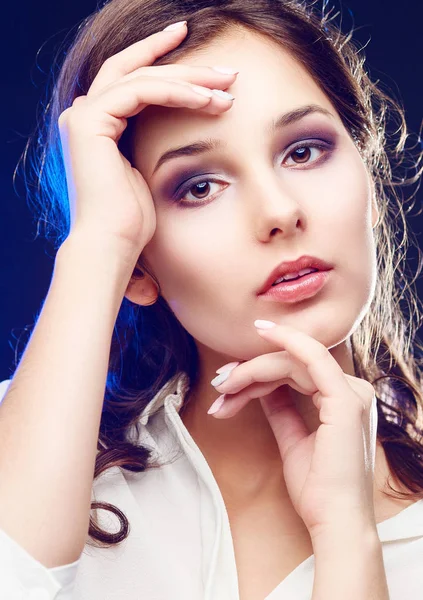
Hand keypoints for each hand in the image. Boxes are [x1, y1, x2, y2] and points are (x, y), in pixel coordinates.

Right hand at [57, 21, 236, 257]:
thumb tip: (180, 137)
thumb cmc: (134, 221)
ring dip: (189, 79)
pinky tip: (206, 100)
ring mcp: (83, 115)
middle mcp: (85, 114)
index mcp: (98, 125)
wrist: (114, 244)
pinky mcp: (89, 121)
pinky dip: (175, 93)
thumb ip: (152, 144)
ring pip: (142, 77)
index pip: (134, 80)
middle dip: (185, 65)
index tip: (210, 70)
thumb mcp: (149, 172)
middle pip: (138, 70)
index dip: (170, 65)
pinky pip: (140, 92)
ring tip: (227, 87)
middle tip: (228, 70)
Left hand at [210, 321, 378, 540]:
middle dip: (250, 371)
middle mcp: (352, 391)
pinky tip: (263, 335)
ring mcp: (351, 393)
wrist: (333, 520)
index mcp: (343, 400)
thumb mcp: (293, 439)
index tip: (228, 377)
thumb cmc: (317, 488)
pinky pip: (312, 358)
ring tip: (224, 388)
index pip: (296, 372)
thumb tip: (263, 387)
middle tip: (220, 385)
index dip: (260, 371)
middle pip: (292, 364)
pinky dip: (287, 342)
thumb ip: (281, 409)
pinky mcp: (344, 399)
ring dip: (253, 370)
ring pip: (292, 362)